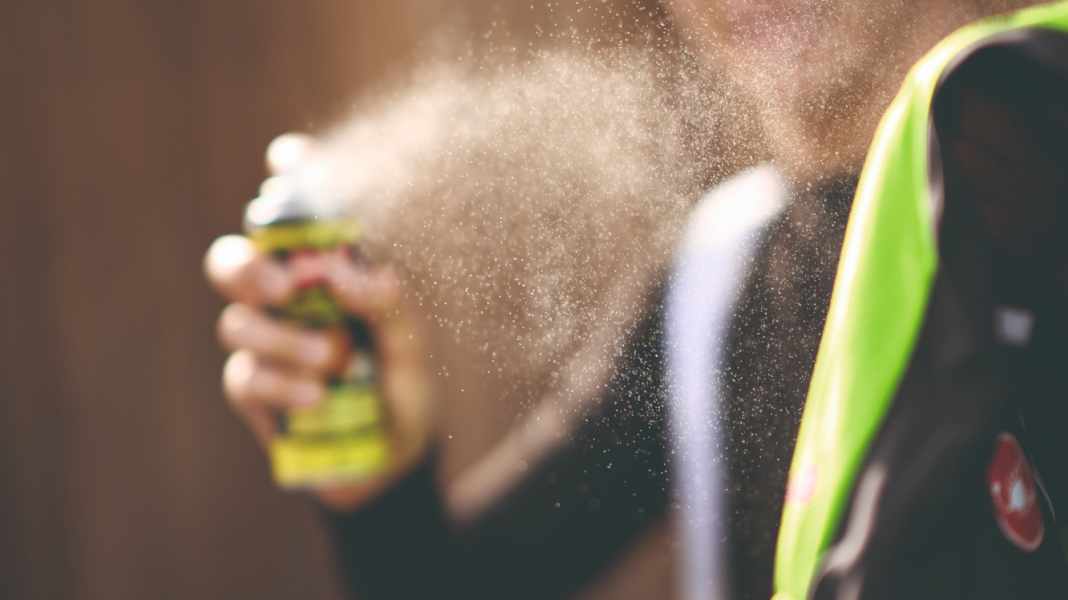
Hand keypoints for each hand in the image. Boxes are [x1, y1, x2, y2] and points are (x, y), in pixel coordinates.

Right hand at [204, 134, 433, 510]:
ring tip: (334, 362)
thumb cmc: (403, 385)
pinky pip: (246, 376)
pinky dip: (283, 384)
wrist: (393, 458)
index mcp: (325, 273)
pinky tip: (319, 398)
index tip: (288, 158)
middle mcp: (285, 300)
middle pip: (233, 260)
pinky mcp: (252, 390)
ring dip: (285, 340)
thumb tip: (342, 273)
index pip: (297, 216)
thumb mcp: (412, 343)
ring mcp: (263, 343)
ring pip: (236, 322)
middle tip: (283, 288)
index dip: (288, 179)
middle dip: (246, 267)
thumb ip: (387, 303)